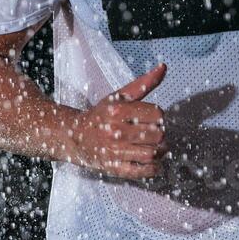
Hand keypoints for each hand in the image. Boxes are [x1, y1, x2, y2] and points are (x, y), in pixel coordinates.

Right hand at [66, 63, 167, 178]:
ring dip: (159, 151)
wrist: (75, 136)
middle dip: (160, 134)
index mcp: (118, 110)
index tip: (152, 118)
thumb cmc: (101, 114)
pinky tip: (152, 161)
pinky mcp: (114, 168)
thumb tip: (163, 67)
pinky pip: (142, 171)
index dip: (159, 116)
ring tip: (155, 146)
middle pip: (157, 135)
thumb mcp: (119, 96)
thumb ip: (143, 83)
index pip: (156, 114)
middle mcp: (115, 131)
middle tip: (154, 133)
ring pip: (152, 153)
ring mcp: (115, 151)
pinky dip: (152, 168)